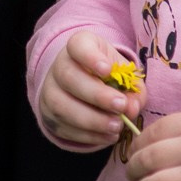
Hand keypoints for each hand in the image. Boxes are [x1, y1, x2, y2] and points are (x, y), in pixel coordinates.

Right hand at [38, 30, 143, 150]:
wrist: (86, 86)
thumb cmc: (109, 76)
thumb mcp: (125, 74)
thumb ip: (132, 89)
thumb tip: (130, 108)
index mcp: (79, 46)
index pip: (78, 45)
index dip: (90, 57)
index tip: (107, 70)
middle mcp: (59, 65)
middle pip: (68, 77)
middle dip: (96, 95)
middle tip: (120, 106)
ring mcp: (50, 91)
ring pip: (61, 105)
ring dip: (92, 119)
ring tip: (116, 126)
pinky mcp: (48, 115)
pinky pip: (63, 127)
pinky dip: (88, 135)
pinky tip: (107, 136)